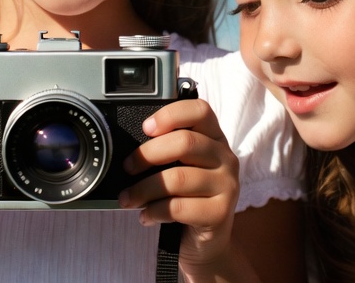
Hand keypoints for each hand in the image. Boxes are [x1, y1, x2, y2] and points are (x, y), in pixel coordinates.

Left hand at [119, 98, 248, 278]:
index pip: (200, 110)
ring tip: (127, 198)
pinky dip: (154, 211)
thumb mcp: (181, 168)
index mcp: (215, 139)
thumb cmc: (187, 199)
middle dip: (147, 154)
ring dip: (143, 189)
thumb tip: (129, 147)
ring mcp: (227, 186)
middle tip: (127, 167)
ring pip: (177, 178)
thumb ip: (167, 151)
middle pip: (185, 142)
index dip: (171, 114)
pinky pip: (179, 207)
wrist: (206, 243)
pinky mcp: (220, 213)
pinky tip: (146, 216)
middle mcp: (226, 158)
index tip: (145, 127)